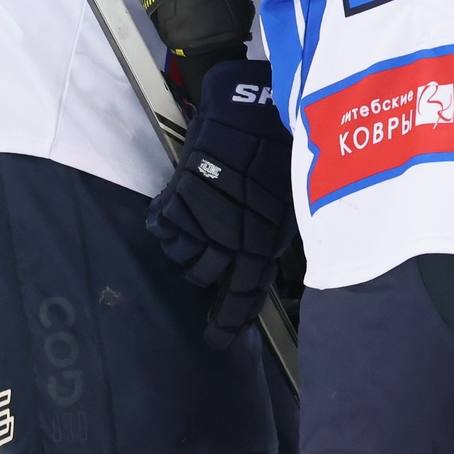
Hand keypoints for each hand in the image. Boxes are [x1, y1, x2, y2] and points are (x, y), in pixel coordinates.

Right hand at [146, 60, 294, 342]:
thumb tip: (262, 262)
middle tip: (208, 260)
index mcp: (262, 243)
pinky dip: (170, 225)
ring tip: (200, 224)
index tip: (216, 340)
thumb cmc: (279, 155)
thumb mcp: (289, 204)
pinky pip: (163, 230)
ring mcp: (199, 220)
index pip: (243, 295)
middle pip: (203, 277)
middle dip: (205, 274)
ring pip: (182, 256)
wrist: (251, 113)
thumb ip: (273, 237)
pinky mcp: (175, 198)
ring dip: (188, 247)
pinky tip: (182, 209)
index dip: (229, 322)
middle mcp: (228, 238)